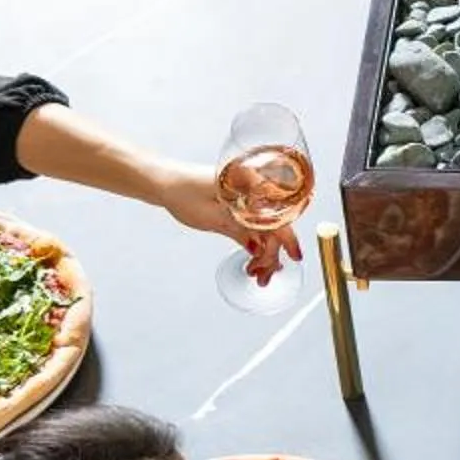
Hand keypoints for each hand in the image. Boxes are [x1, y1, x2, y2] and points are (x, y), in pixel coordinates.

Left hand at [157, 158, 302, 284]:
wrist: (165, 183)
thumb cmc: (183, 192)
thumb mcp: (213, 217)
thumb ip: (239, 231)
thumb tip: (258, 248)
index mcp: (251, 186)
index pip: (277, 216)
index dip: (288, 239)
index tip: (294, 256)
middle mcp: (253, 190)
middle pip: (273, 225)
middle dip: (271, 254)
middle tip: (262, 276)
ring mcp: (246, 199)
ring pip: (264, 229)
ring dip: (263, 252)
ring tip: (256, 273)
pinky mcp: (238, 206)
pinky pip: (254, 226)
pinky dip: (255, 243)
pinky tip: (253, 258)